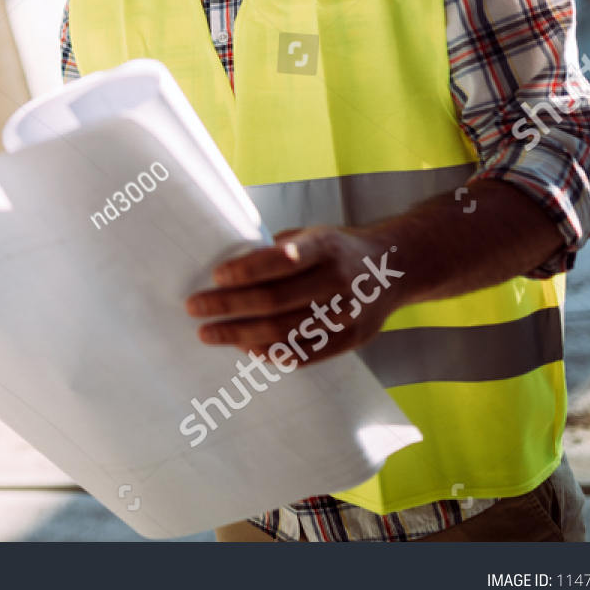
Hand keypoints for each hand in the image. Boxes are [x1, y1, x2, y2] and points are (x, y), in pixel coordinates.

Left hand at [184, 226, 401, 366]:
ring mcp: (348, 313)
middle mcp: (339, 280)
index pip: (280, 260)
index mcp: (326, 246)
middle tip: (195, 308)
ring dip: (240, 335)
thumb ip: (276, 252)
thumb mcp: (310, 235)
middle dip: (228, 306)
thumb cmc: (336, 250)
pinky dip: (271, 353)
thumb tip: (227, 271)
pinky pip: (305, 354)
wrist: (394, 268)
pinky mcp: (352, 339)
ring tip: (211, 333)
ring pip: (285, 331)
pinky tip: (246, 348)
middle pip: (275, 300)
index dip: (245, 270)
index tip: (215, 276)